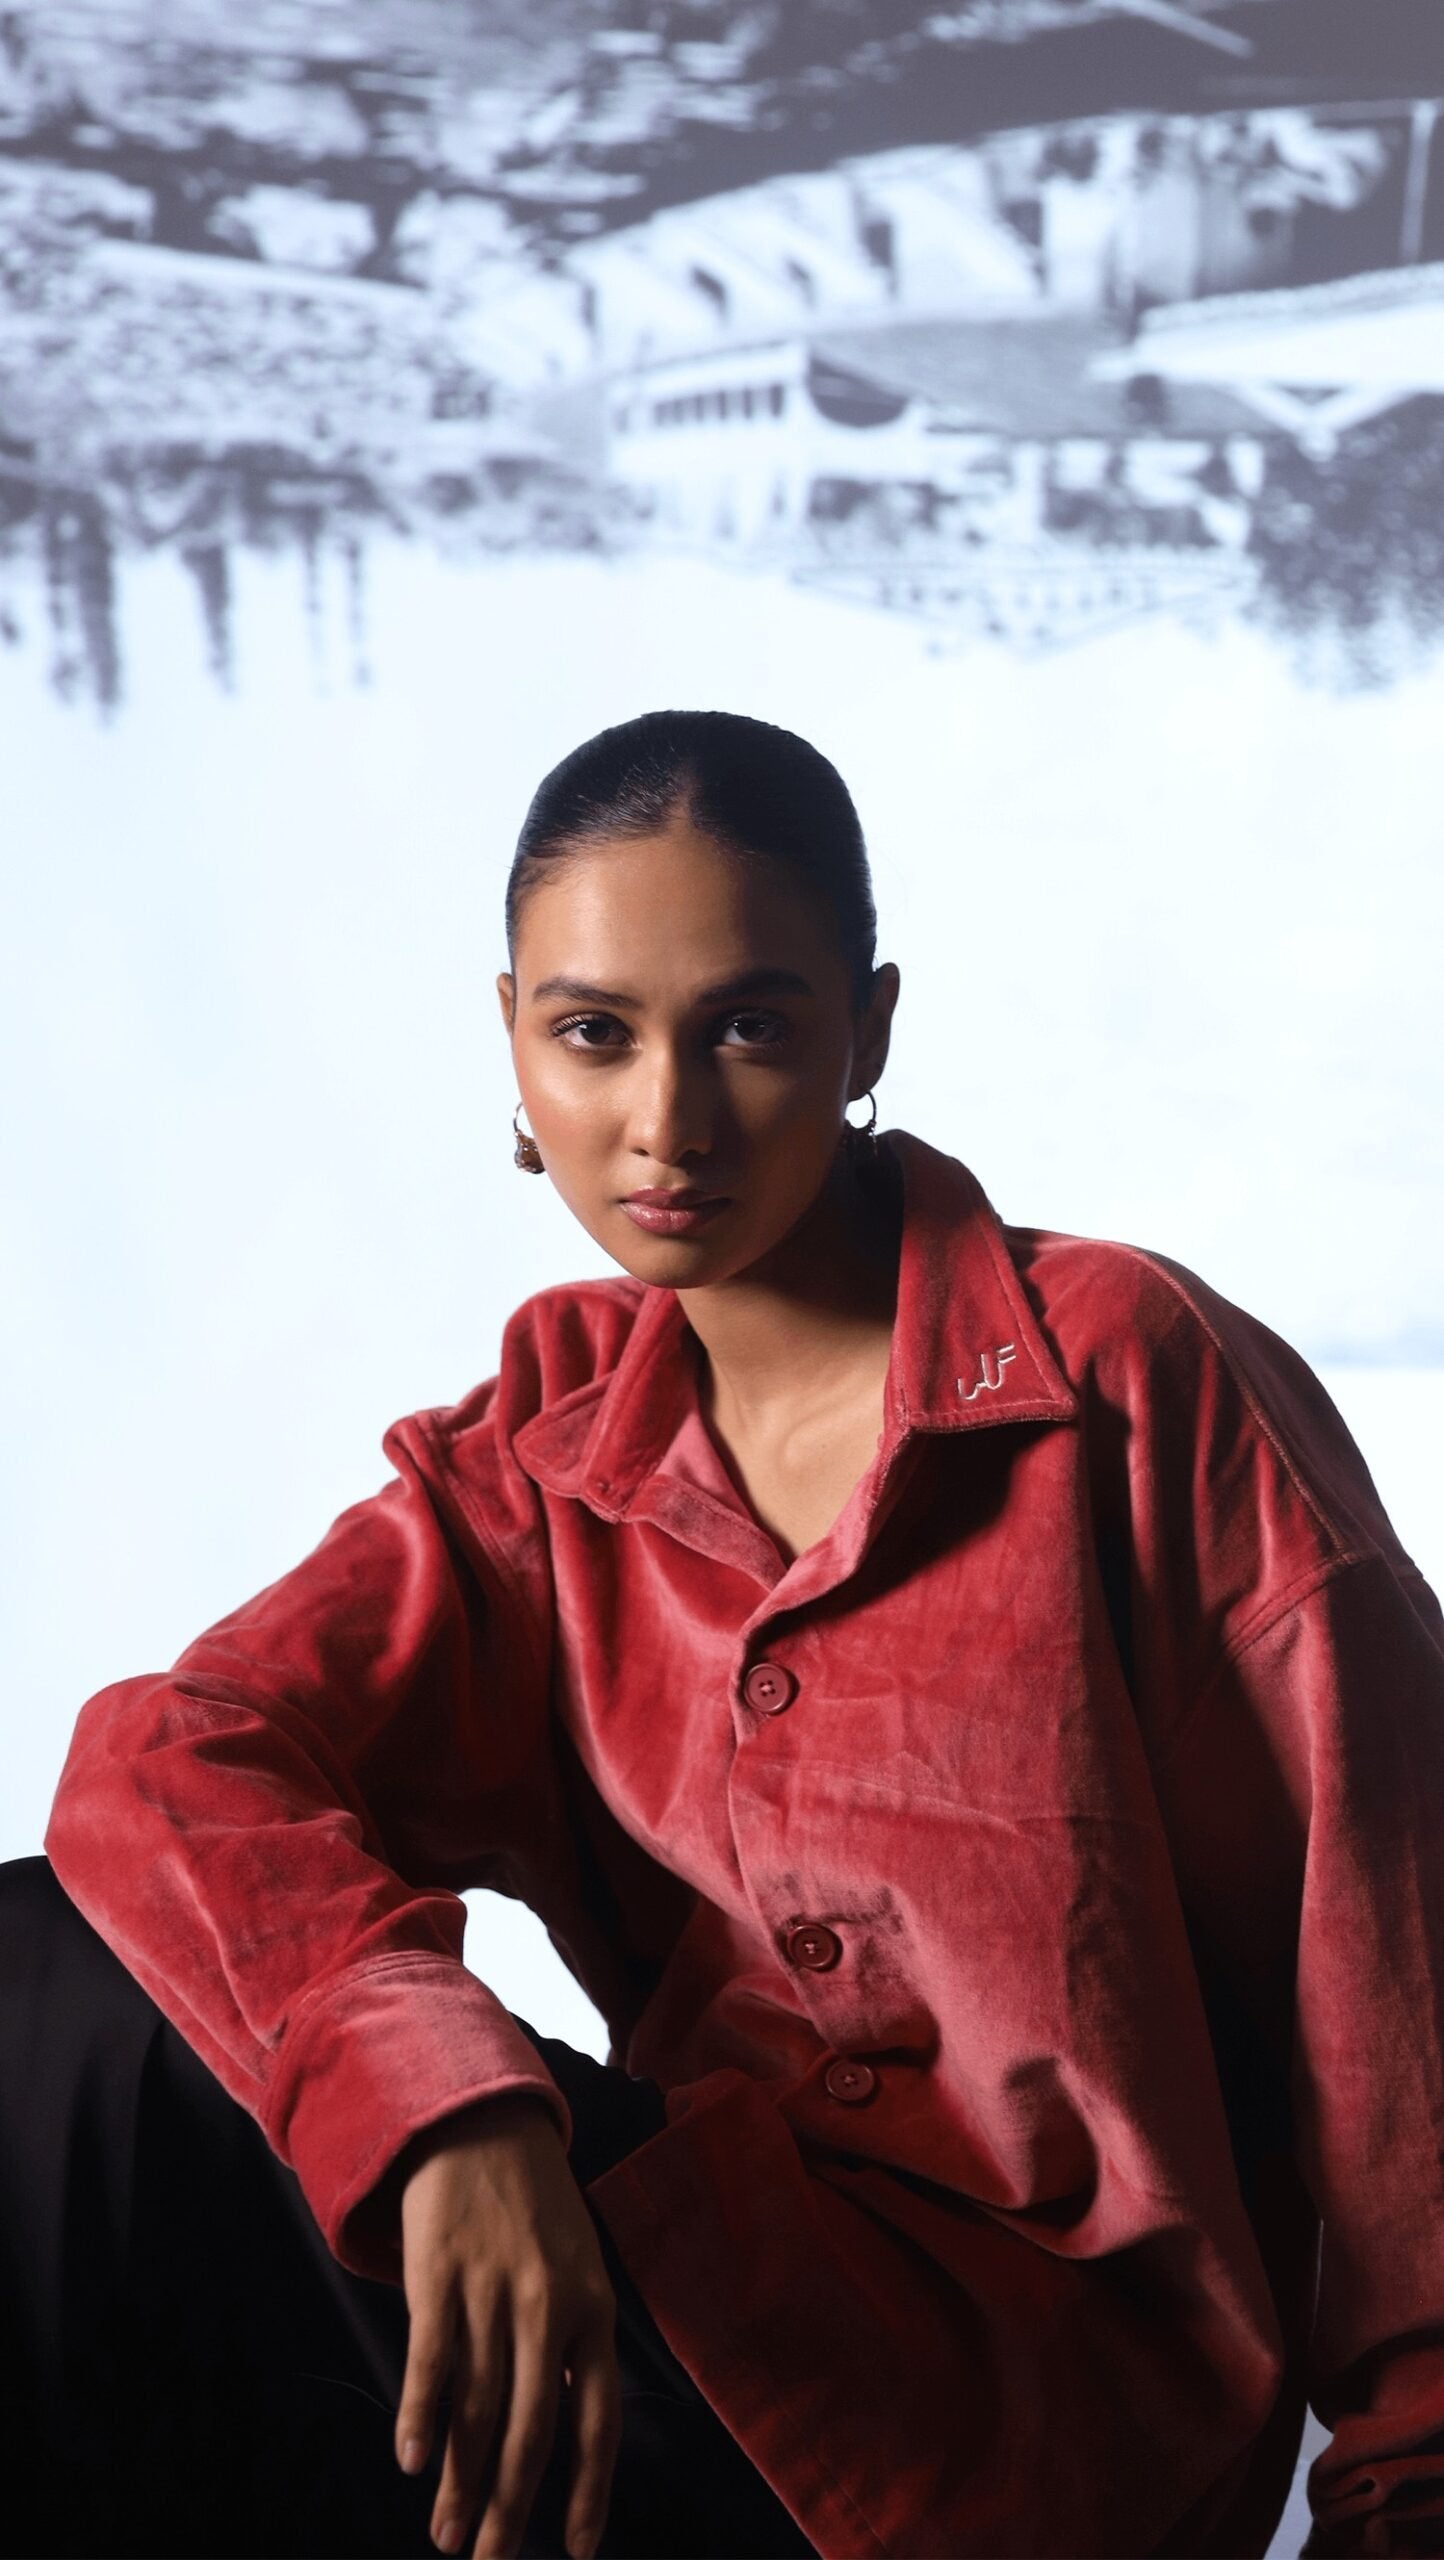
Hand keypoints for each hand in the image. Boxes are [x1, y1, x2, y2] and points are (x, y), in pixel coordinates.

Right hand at [392, 2092, 621, 2559]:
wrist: (482, 2123)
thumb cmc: (533, 2207)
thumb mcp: (577, 2267)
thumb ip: (571, 2343)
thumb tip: (560, 2427)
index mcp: (592, 2310)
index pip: (597, 2421)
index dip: (588, 2491)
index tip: (577, 2550)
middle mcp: (547, 2307)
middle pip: (530, 2432)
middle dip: (510, 2508)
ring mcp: (491, 2291)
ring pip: (478, 2409)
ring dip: (460, 2481)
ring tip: (447, 2536)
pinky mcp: (440, 2274)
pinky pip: (432, 2360)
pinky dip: (421, 2416)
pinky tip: (413, 2461)